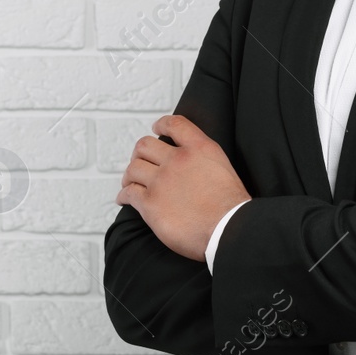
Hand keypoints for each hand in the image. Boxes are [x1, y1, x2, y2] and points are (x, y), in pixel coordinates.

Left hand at [116, 114, 250, 262]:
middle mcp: (177, 160)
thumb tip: (193, 167)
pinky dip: (124, 194)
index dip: (162, 124)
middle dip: (139, 153)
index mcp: (199, 149)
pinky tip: (124, 198)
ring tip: (129, 181)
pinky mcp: (150, 204)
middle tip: (140, 161)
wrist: (227, 229)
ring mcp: (161, 181)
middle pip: (145, 145)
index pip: (175, 124)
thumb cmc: (231, 208)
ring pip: (133, 168)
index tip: (156, 128)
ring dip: (129, 175)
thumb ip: (204, 161)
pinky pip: (128, 193)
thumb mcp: (224, 169)